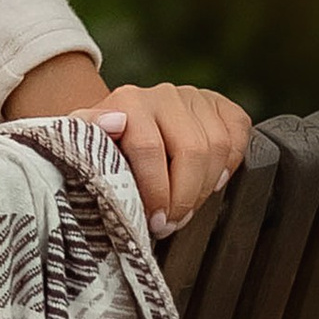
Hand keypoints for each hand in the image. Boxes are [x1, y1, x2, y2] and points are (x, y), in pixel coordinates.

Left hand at [3, 54, 250, 235]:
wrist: (114, 129)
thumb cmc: (98, 150)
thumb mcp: (79, 148)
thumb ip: (81, 137)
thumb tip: (112, 123)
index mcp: (127, 101)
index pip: (150, 149)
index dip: (156, 191)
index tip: (155, 222)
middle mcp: (163, 94)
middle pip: (192, 151)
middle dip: (185, 196)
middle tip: (171, 224)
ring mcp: (194, 96)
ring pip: (219, 146)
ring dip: (207, 187)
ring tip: (186, 208)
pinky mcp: (219, 103)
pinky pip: (240, 131)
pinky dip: (232, 162)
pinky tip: (213, 181)